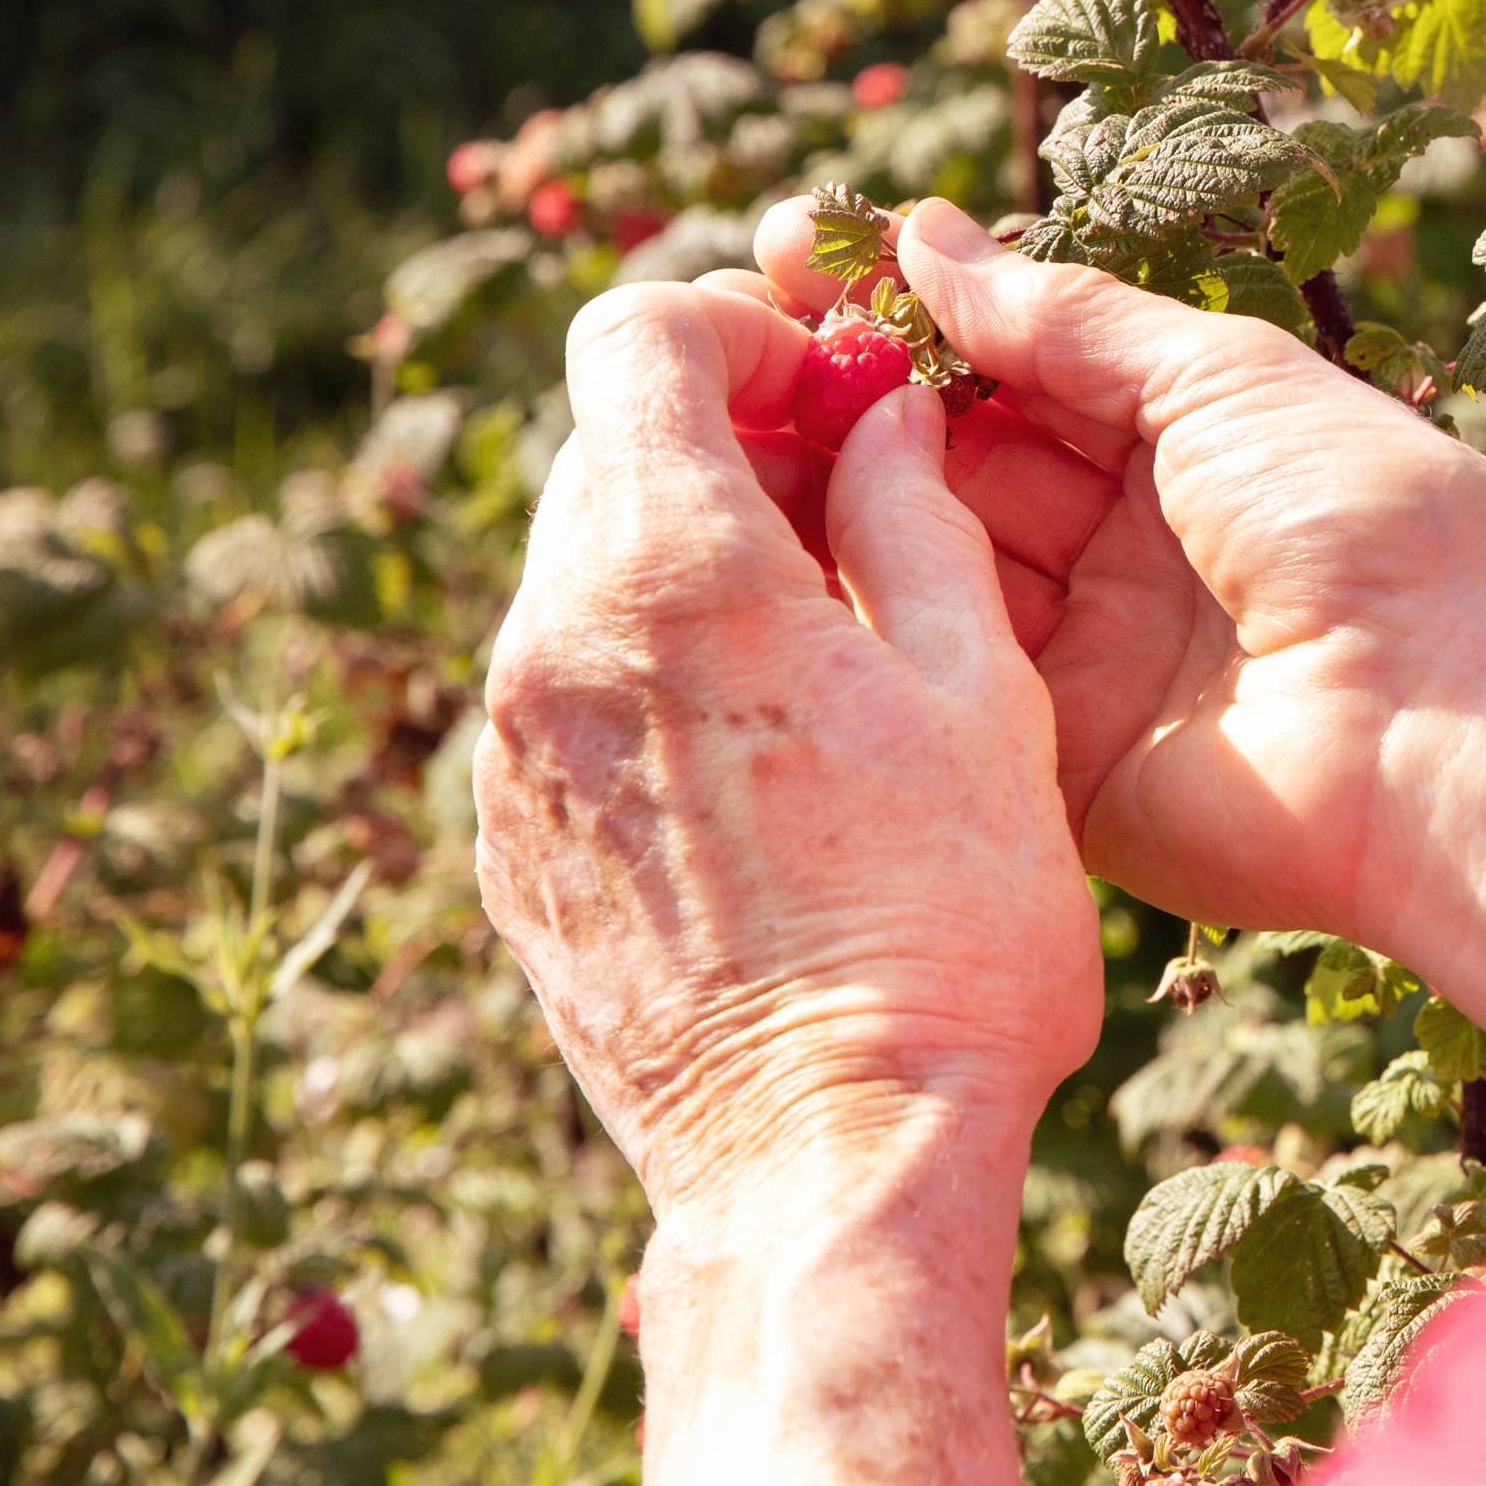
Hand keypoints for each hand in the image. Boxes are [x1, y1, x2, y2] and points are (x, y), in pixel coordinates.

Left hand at [471, 278, 1102, 1221]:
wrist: (830, 1164)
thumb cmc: (944, 921)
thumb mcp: (978, 690)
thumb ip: (917, 517)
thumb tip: (887, 417)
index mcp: (672, 571)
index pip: (635, 334)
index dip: (735, 320)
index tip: (823, 378)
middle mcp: (550, 641)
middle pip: (607, 446)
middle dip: (726, 435)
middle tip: (848, 497)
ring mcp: (510, 750)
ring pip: (583, 568)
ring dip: (690, 552)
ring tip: (817, 637)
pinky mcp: (507, 840)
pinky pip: (564, 687)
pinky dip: (647, 662)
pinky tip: (757, 747)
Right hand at [748, 196, 1485, 954]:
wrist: (1447, 736)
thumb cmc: (1366, 525)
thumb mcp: (1223, 376)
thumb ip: (1067, 319)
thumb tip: (930, 233)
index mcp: (1186, 445)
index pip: (1015, 367)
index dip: (910, 314)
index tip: (790, 254)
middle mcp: (1125, 548)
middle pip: (955, 460)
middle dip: (850, 395)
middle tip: (724, 328)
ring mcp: (1083, 657)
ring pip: (928, 557)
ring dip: (836, 487)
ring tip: (717, 406)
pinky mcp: (1049, 763)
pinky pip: (937, 672)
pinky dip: (862, 605)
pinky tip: (758, 534)